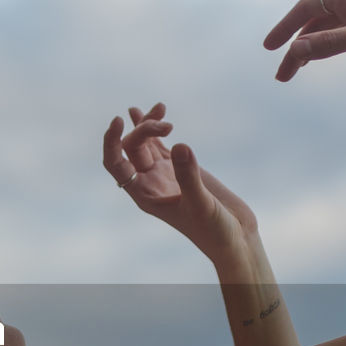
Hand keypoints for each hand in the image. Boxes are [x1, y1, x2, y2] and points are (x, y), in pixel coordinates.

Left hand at [102, 102, 257, 260]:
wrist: (234, 238)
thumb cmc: (214, 231)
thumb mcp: (201, 204)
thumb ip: (189, 176)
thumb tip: (179, 144)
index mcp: (144, 195)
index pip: (116, 165)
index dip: (111, 142)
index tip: (119, 120)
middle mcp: (149, 183)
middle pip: (132, 148)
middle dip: (144, 130)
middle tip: (168, 126)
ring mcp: (164, 174)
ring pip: (145, 143)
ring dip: (148, 123)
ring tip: (160, 107)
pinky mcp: (181, 168)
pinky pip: (161, 144)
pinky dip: (157, 129)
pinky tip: (157, 111)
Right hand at [264, 0, 345, 80]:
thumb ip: (330, 44)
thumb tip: (295, 51)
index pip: (307, 7)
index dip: (285, 27)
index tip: (270, 49)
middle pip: (315, 21)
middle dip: (296, 46)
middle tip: (283, 75)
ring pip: (329, 28)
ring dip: (311, 48)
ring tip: (297, 69)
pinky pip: (344, 33)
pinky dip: (329, 45)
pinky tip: (324, 56)